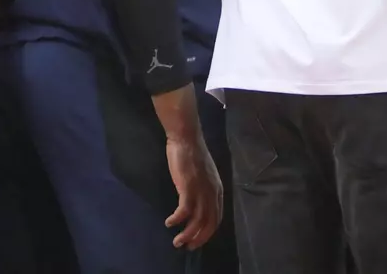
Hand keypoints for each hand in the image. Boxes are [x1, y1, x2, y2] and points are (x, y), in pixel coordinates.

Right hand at [165, 135, 222, 249]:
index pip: (216, 218)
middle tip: (188, 247)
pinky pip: (184, 211)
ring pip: (197, 221)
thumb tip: (197, 204)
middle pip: (209, 223)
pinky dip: (177, 220)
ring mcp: (201, 191)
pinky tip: (169, 222)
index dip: (207, 232)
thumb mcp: (203, 175)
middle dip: (199, 238)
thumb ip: (204, 189)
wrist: (186, 138)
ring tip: (177, 242)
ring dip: (187, 234)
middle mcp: (212, 193)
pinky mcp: (188, 188)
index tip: (198, 240)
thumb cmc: (192, 154)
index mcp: (217, 190)